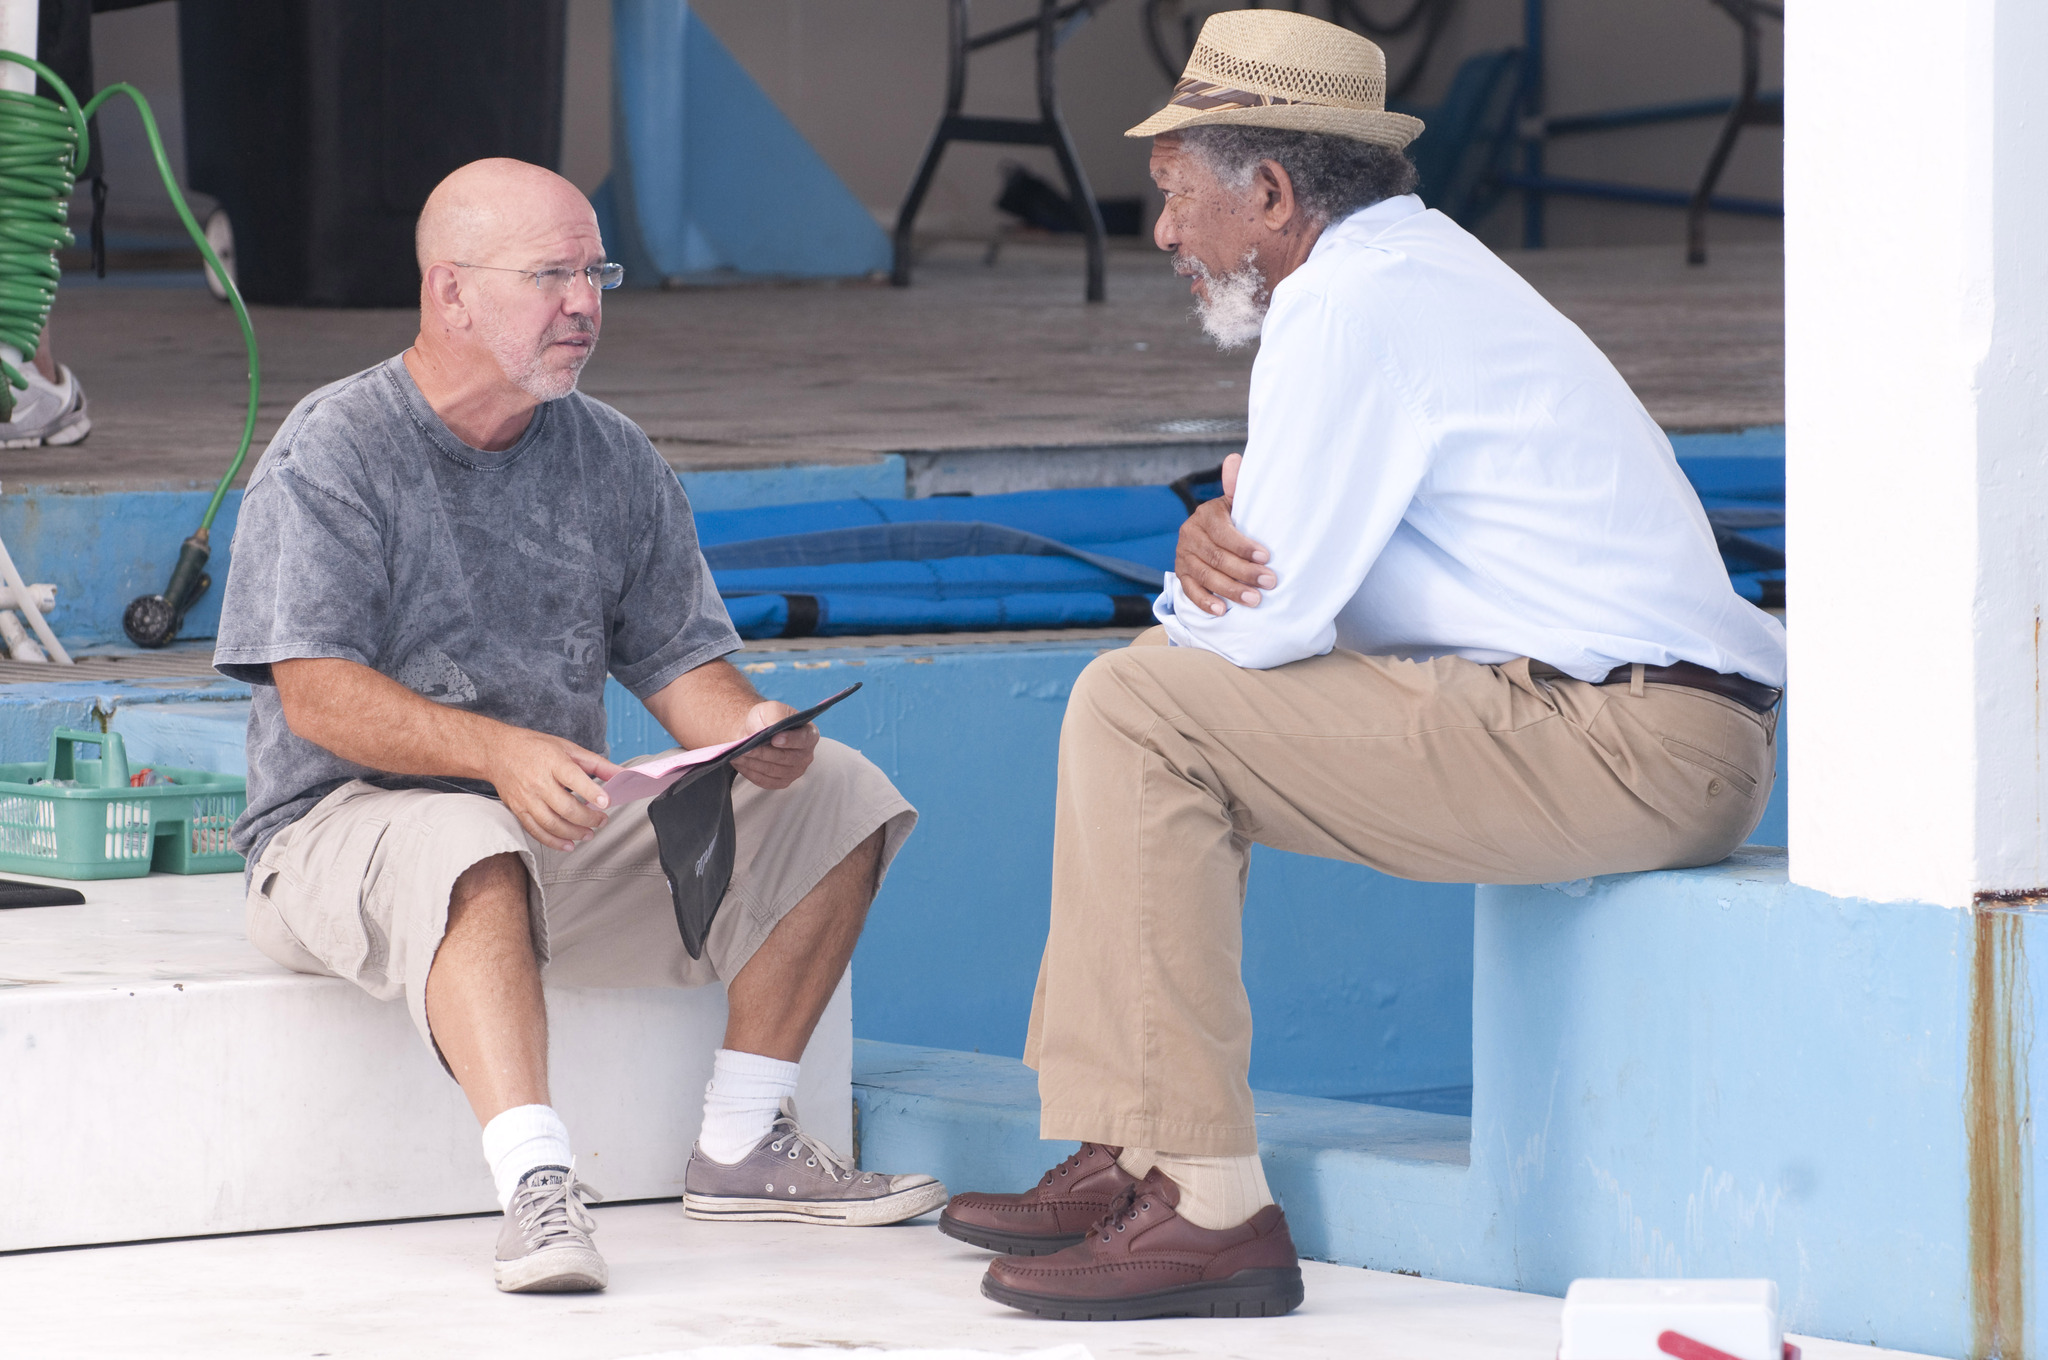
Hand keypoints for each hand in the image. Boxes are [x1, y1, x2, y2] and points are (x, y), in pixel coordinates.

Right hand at [479, 725, 621, 851]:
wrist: (498, 752)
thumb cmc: (536, 748)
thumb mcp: (568, 748)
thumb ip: (597, 763)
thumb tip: (622, 775)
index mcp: (553, 761)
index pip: (574, 778)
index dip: (592, 792)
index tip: (607, 802)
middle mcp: (538, 781)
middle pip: (565, 807)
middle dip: (588, 818)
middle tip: (602, 821)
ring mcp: (526, 798)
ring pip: (552, 823)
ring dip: (574, 833)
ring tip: (589, 834)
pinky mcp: (518, 809)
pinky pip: (536, 831)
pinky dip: (553, 842)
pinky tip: (568, 845)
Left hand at [731, 700, 816, 789]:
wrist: (754, 732)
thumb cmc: (765, 719)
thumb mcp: (771, 709)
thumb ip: (776, 715)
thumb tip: (775, 726)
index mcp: (810, 735)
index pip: (804, 740)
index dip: (790, 740)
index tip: (774, 739)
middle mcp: (806, 755)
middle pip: (785, 758)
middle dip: (764, 753)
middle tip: (746, 748)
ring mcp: (795, 771)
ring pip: (773, 770)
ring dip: (753, 762)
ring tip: (737, 754)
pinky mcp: (781, 782)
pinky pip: (765, 781)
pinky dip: (750, 772)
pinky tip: (740, 762)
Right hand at [1175, 453, 1276, 616]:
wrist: (1209, 536)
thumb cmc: (1232, 520)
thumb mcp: (1235, 504)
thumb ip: (1236, 486)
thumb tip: (1235, 459)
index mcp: (1205, 515)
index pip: (1222, 532)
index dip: (1243, 546)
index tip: (1266, 557)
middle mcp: (1189, 534)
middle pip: (1216, 557)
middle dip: (1245, 572)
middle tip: (1269, 582)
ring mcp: (1183, 556)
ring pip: (1206, 575)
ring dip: (1231, 590)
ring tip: (1254, 600)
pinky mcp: (1180, 574)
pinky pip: (1190, 591)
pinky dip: (1206, 602)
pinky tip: (1222, 611)